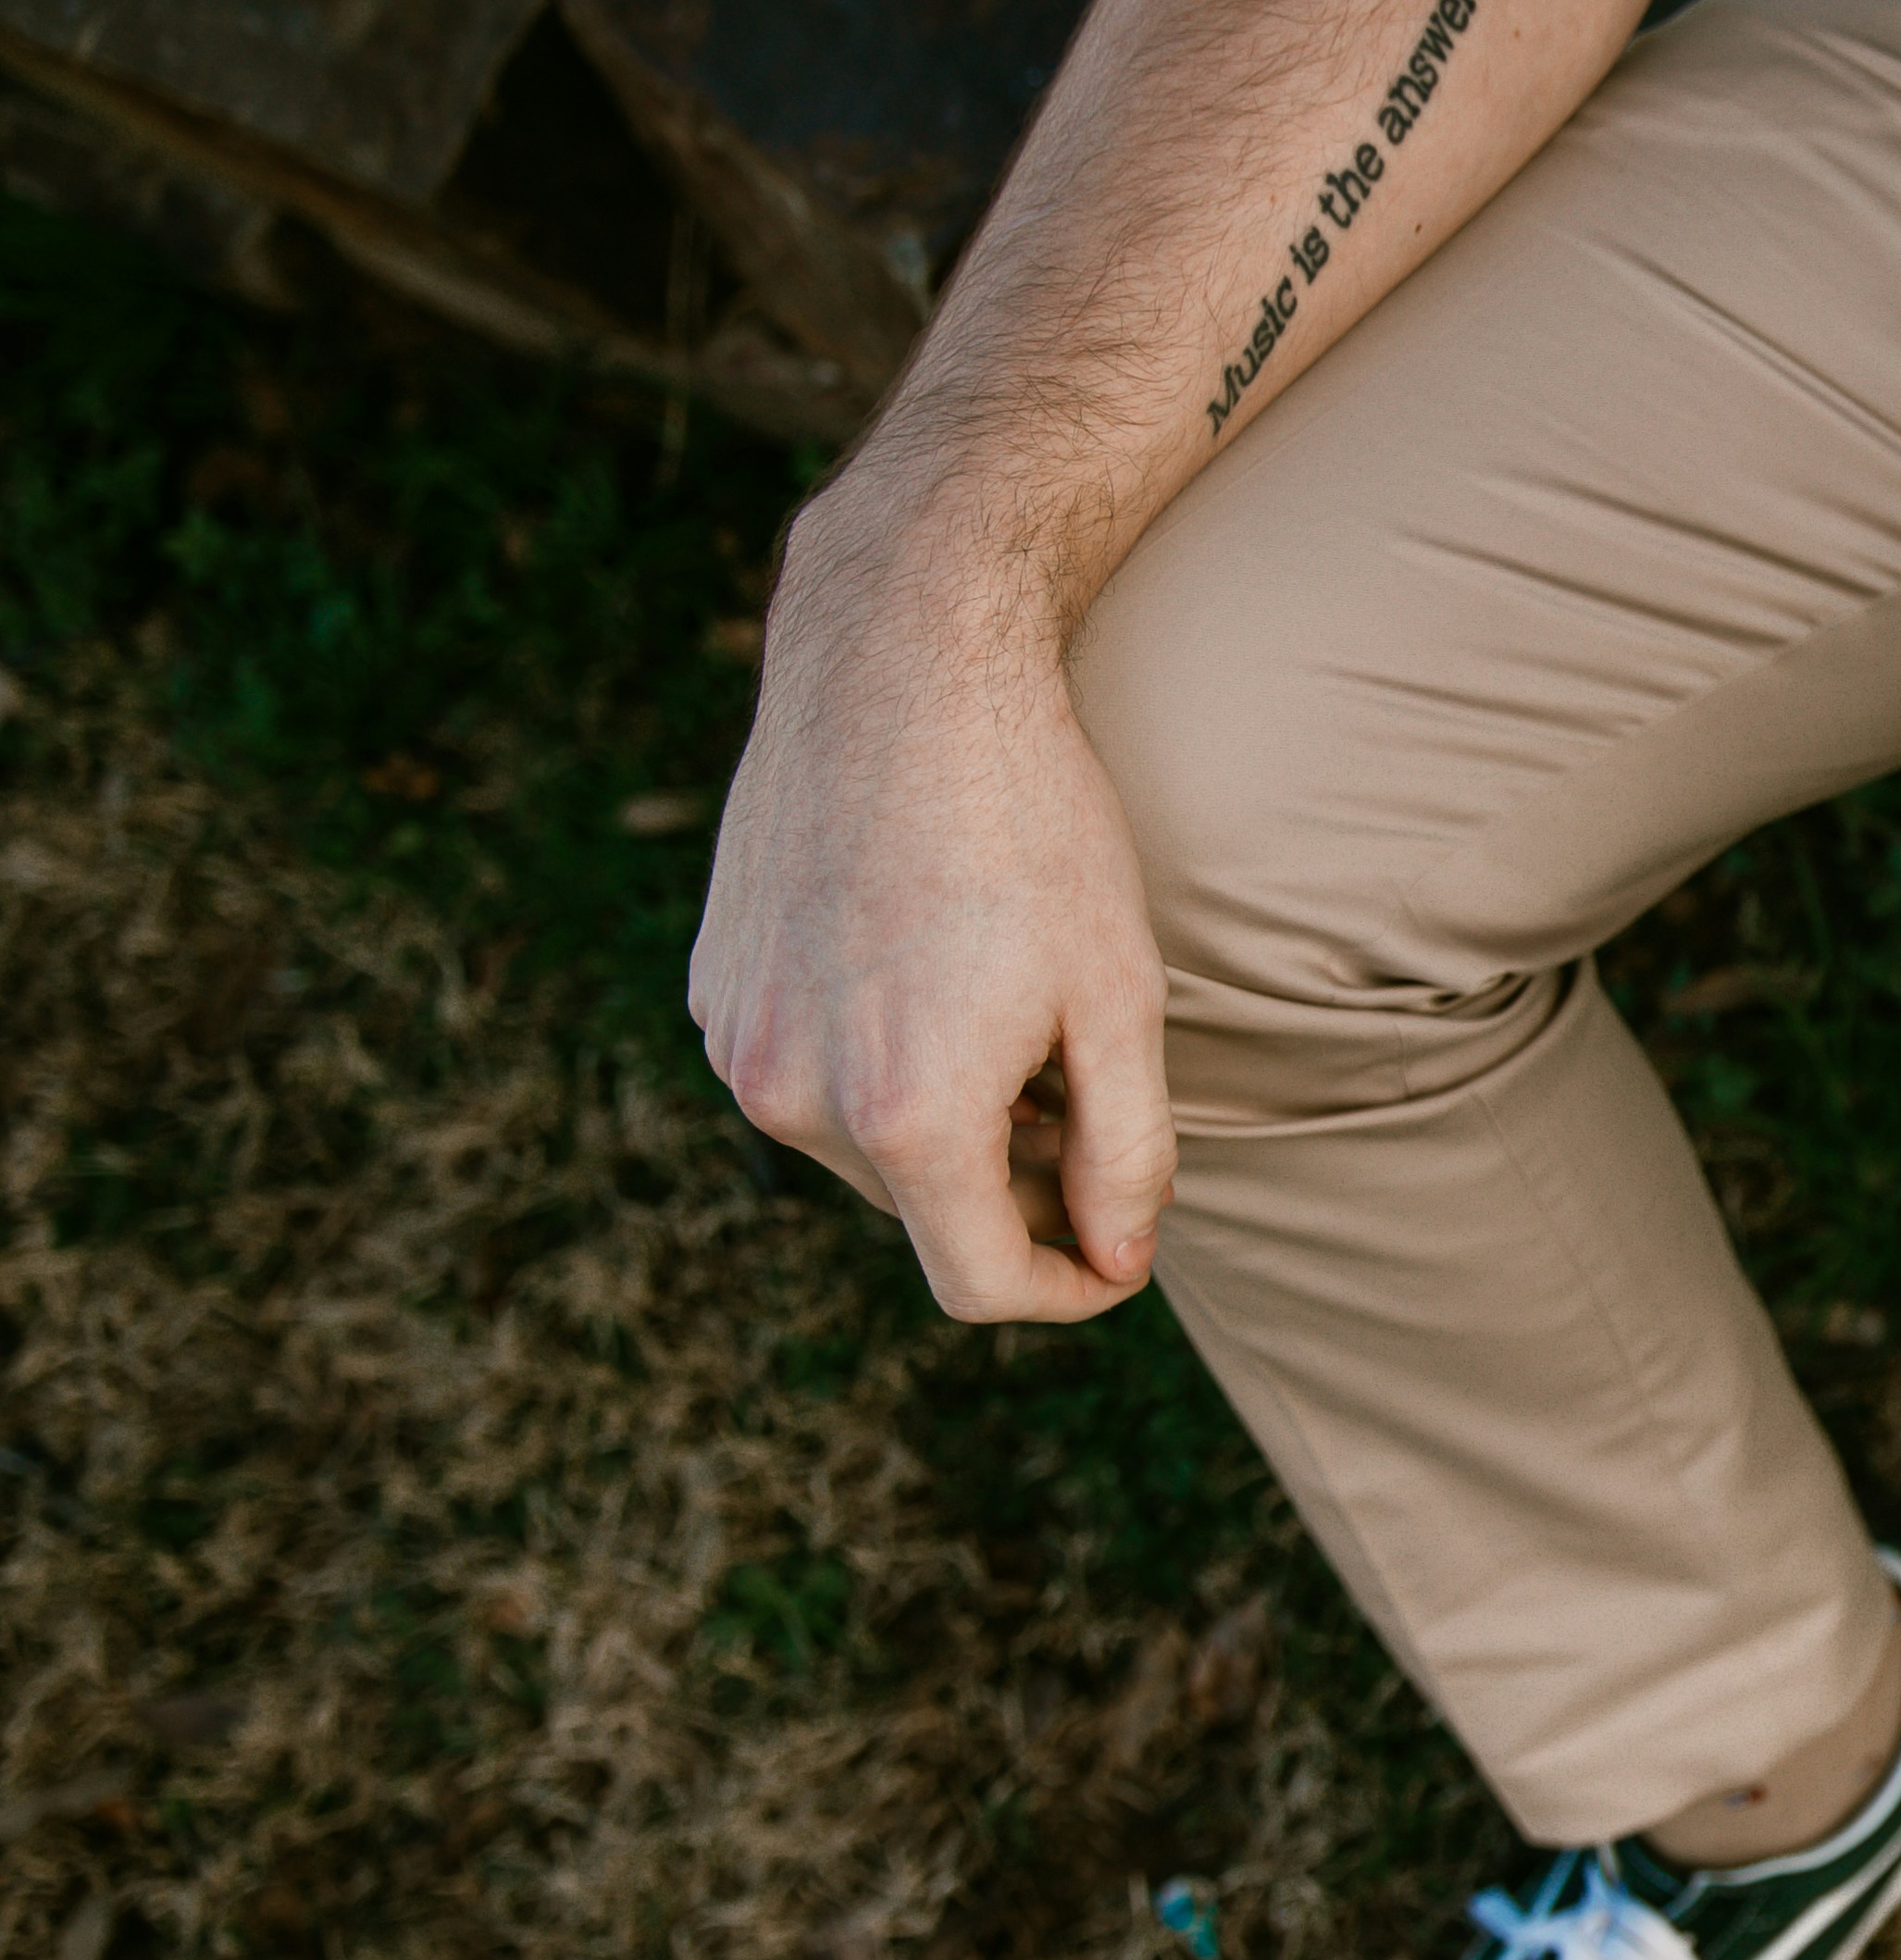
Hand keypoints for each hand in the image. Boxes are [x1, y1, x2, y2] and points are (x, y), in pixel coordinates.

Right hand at [689, 527, 1175, 1323]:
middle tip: (1080, 1098)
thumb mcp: (1119, 995)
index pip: (979, 1282)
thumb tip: (1116, 1256)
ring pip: (864, 1148)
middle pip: (924, 1214)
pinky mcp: (714, 989)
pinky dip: (877, 1063)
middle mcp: (795, 1096)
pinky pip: (807, 1074)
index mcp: (906, 1114)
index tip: (1116, 1251)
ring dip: (942, 1125)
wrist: (901, 673)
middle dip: (1012, 1191)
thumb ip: (1126, 1151)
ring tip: (1008, 1019)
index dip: (1066, 1287)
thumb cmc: (1034, 827)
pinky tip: (929, 970)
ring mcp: (738, 1043)